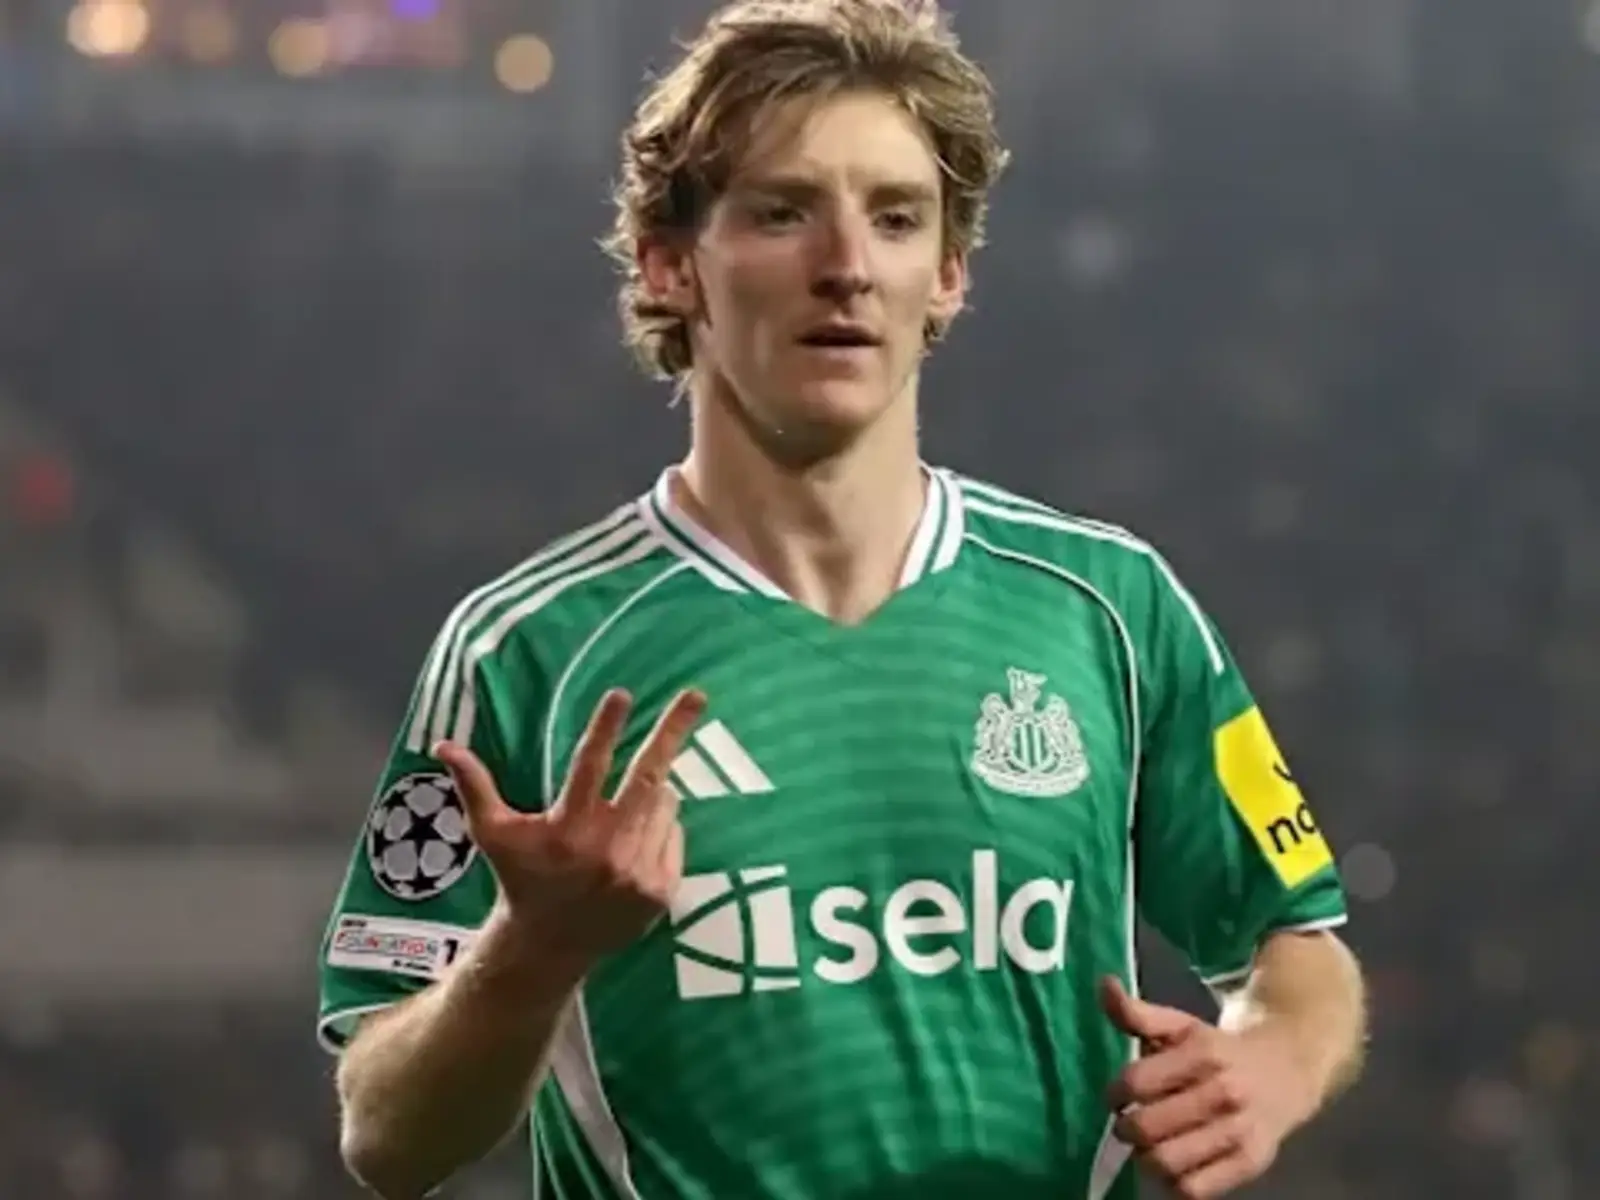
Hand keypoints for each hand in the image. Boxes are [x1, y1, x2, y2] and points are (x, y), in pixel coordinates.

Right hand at [432, 687, 705, 967]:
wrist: (550, 945)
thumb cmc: (521, 878)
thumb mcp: (493, 834)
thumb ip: (475, 786)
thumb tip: (444, 745)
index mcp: (567, 828)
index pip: (590, 766)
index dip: (605, 727)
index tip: (622, 693)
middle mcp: (606, 848)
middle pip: (649, 776)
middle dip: (673, 731)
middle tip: (696, 694)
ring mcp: (638, 871)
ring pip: (664, 803)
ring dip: (653, 792)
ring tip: (624, 812)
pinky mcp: (660, 889)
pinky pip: (674, 834)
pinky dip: (660, 826)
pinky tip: (634, 842)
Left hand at [1100, 976, 1312, 1198]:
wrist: (1288, 1070)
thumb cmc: (1219, 1049)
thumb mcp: (1180, 1025)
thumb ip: (1137, 1013)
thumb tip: (1104, 984)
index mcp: (1202, 1053)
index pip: (1135, 1082)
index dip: (1114, 1094)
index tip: (1116, 1097)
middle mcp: (1223, 1091)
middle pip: (1146, 1127)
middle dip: (1126, 1128)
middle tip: (1129, 1125)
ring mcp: (1239, 1130)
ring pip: (1167, 1162)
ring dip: (1146, 1158)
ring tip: (1149, 1146)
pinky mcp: (1251, 1162)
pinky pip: (1196, 1190)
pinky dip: (1175, 1183)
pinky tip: (1175, 1165)